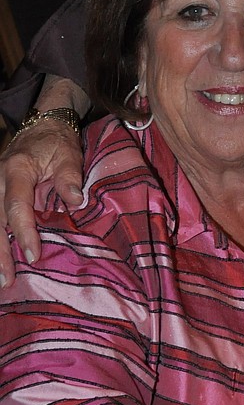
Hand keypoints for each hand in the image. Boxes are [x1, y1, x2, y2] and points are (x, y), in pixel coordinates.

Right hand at [0, 123, 82, 287]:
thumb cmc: (56, 142)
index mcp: (16, 170)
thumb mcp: (68, 154)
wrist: (42, 126)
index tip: (34, 255)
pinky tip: (0, 259)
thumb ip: (69, 177)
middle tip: (8, 279)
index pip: (16, 206)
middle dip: (0, 252)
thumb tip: (75, 201)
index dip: (24, 232)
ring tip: (3, 278)